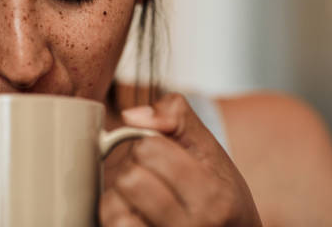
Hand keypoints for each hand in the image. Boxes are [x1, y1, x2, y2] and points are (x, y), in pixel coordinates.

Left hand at [99, 93, 262, 226]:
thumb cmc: (219, 194)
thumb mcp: (211, 150)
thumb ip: (177, 116)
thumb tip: (131, 115)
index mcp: (213, 196)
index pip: (149, 149)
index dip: (150, 145)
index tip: (166, 157)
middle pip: (130, 178)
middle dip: (135, 169)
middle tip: (154, 178)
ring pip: (113, 206)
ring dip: (122, 196)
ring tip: (145, 199)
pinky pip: (112, 225)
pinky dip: (118, 216)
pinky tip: (137, 216)